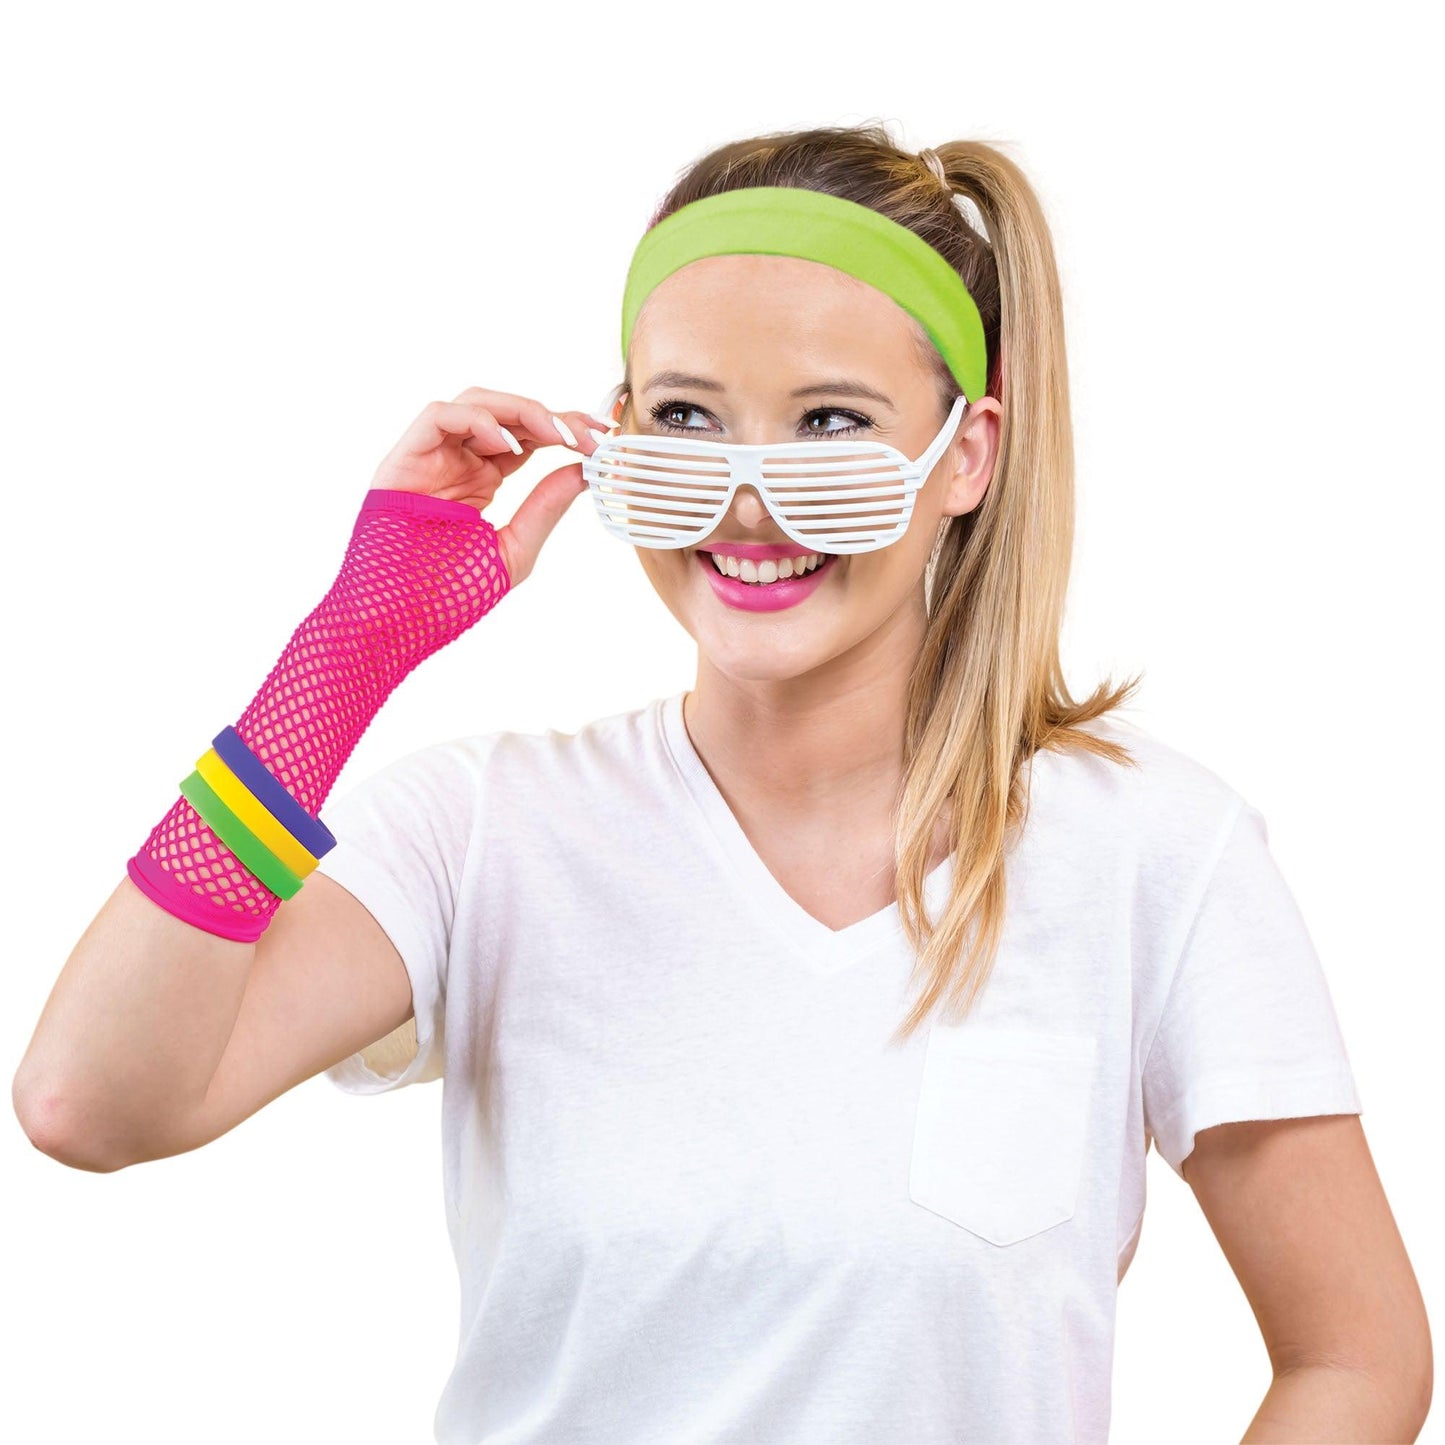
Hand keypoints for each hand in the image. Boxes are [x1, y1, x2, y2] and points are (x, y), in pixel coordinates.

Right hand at [369, 386, 617, 585]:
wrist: (397, 619)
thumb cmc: (446, 595)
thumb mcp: (513, 549)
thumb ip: (545, 508)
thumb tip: (583, 472)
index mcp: (481, 480)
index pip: (527, 438)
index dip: (565, 429)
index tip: (601, 436)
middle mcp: (457, 461)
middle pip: (508, 415)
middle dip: (553, 417)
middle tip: (590, 433)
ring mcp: (430, 457)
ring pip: (476, 402)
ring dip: (522, 411)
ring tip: (558, 435)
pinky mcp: (403, 457)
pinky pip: (438, 416)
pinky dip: (476, 419)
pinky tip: (508, 442)